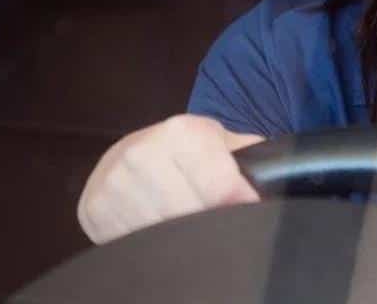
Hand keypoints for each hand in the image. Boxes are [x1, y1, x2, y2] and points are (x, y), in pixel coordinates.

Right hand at [78, 114, 263, 243]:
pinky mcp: (93, 210)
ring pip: (161, 233)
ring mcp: (113, 184)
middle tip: (221, 226)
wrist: (130, 152)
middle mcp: (141, 153)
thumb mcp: (220, 141)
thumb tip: (283, 172)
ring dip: (182, 238)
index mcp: (181, 132)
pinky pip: (131, 243)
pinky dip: (152, 244)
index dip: (241, 204)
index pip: (220, 186)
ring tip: (192, 229)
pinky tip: (161, 232)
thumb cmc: (187, 150)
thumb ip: (250, 154)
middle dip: (212, 224)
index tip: (250, 210)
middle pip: (190, 215)